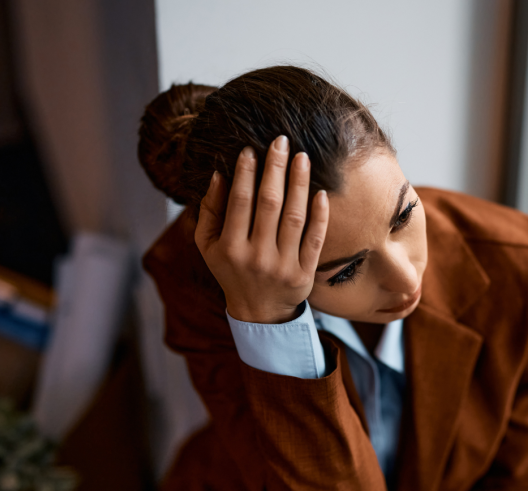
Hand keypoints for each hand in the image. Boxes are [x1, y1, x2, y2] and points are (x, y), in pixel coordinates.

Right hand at [194, 136, 328, 323]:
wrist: (259, 312)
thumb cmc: (231, 270)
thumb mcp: (208, 246)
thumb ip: (210, 211)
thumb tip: (218, 174)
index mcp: (230, 248)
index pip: (240, 202)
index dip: (245, 173)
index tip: (251, 149)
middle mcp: (256, 256)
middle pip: (268, 204)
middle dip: (275, 169)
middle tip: (281, 141)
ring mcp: (282, 265)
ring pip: (294, 217)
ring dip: (298, 184)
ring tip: (302, 158)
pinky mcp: (304, 273)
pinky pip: (315, 238)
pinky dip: (319, 214)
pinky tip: (320, 192)